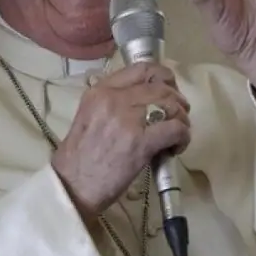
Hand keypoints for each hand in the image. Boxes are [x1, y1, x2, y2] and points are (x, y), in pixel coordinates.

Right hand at [51, 63, 190, 220]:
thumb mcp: (90, 116)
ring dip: (182, 120)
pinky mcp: (142, 142)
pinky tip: (175, 148)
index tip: (169, 91)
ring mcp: (129, 120)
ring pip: (172, 106)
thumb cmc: (79, 157)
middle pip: (162, 87)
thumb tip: (147, 100)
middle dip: (177, 102)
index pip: (142, 69)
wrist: (72, 186)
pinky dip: (183, 137)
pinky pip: (176, 129)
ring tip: (177, 136)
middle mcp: (115, 99)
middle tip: (178, 118)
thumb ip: (114, 103)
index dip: (163, 77)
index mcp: (101, 90)